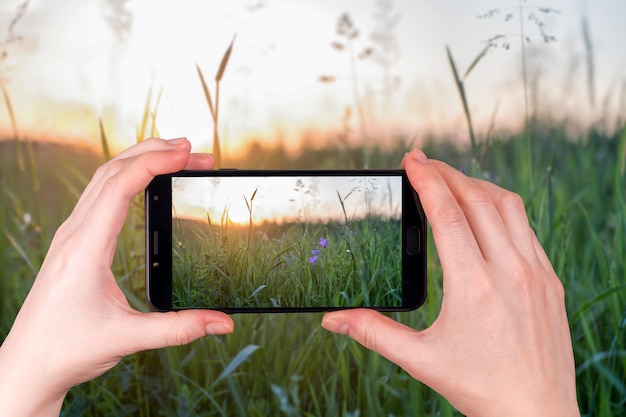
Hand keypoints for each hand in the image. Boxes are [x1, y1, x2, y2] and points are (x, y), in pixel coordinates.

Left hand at [0, 138, 233, 416]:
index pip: (120, 187)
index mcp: (85, 248)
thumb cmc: (67, 349)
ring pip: (104, 178)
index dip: (154, 163)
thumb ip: (180, 329)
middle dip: (153, 152)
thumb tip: (223, 323)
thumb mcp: (128, 338)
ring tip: (175, 157)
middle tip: (192, 151)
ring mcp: (71, 235)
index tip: (186, 153)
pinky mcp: (74, 241)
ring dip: (139, 160)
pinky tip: (145, 182)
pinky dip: (126, 177)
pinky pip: (100, 194)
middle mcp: (74, 233)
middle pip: (112, 171)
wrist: (28, 364)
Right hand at [322, 149, 579, 415]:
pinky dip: (501, 208)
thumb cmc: (479, 388)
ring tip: (452, 181)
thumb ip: (373, 333)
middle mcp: (510, 272)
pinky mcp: (550, 280)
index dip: (426, 180)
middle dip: (448, 173)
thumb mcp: (420, 360)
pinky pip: (526, 228)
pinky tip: (485, 213)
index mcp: (474, 287)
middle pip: (477, 200)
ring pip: (508, 207)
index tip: (412, 159)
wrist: (536, 414)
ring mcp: (537, 273)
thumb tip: (331, 320)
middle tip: (424, 163)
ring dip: (477, 185)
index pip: (448, 215)